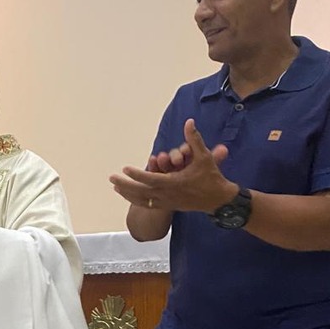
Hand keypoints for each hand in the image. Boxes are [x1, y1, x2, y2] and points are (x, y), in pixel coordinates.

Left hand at [110, 119, 232, 211]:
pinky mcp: (168, 206)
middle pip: (140, 191)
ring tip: (115, 187)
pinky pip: (147, 205)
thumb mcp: (204, 157)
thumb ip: (194, 139)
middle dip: (125, 185)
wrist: (218, 200)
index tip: (124, 168)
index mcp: (174, 183)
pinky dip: (136, 201)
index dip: (137, 174)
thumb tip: (189, 122)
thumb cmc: (211, 177)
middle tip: (111, 178)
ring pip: (142, 200)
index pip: (150, 179)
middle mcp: (167, 194)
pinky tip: (128, 196)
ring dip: (127, 194)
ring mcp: (166, 202)